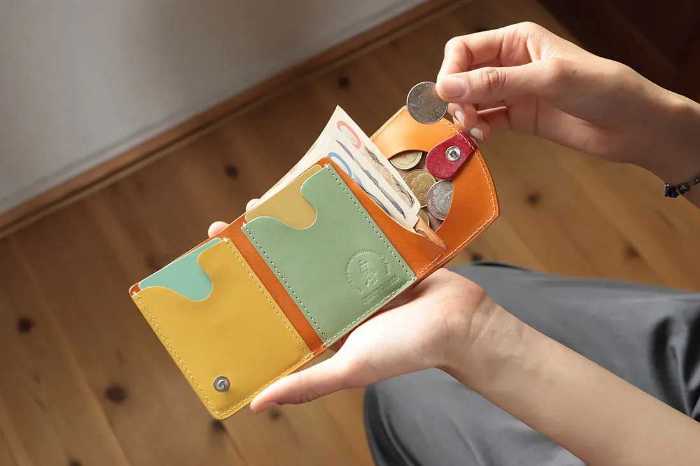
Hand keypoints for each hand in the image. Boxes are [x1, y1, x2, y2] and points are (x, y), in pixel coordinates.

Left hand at [208, 220, 489, 410]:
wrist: (460, 322)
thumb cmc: (407, 350)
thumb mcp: (352, 368)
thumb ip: (308, 384)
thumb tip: (257, 403)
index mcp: (320, 324)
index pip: (272, 302)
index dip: (243, 284)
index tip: (215, 265)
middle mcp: (332, 296)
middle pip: (287, 265)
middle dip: (259, 245)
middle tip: (233, 222)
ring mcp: (354, 270)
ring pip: (315, 241)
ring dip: (292, 222)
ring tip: (266, 200)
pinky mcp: (377, 251)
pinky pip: (350, 228)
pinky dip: (335, 212)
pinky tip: (315, 192)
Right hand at [436, 22, 699, 185]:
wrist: (633, 125)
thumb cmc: (602, 89)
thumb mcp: (548, 79)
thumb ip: (497, 83)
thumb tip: (447, 87)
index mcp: (517, 40)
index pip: (464, 49)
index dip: (451, 71)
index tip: (448, 96)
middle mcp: (510, 63)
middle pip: (462, 76)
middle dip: (456, 97)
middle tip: (464, 119)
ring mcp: (514, 92)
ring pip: (470, 101)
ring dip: (465, 116)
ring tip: (475, 131)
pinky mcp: (518, 118)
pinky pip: (485, 121)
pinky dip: (477, 130)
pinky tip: (483, 138)